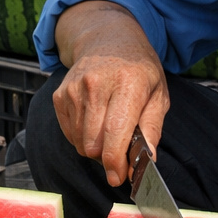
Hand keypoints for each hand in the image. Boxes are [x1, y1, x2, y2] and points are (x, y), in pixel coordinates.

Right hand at [52, 1, 168, 186]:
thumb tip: (146, 160)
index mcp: (128, 83)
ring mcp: (74, 89)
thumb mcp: (158, 94)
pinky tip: (94, 123)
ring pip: (80, 142)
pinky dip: (82, 137)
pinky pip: (69, 133)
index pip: (115, 133)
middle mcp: (96, 84)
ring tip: (109, 132)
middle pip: (94, 143)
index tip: (119, 178)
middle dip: (108, 157)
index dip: (115, 162)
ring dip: (95, 148)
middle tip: (121, 153)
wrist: (108, 39)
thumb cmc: (138, 70)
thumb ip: (152, 128)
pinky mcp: (60, 95)